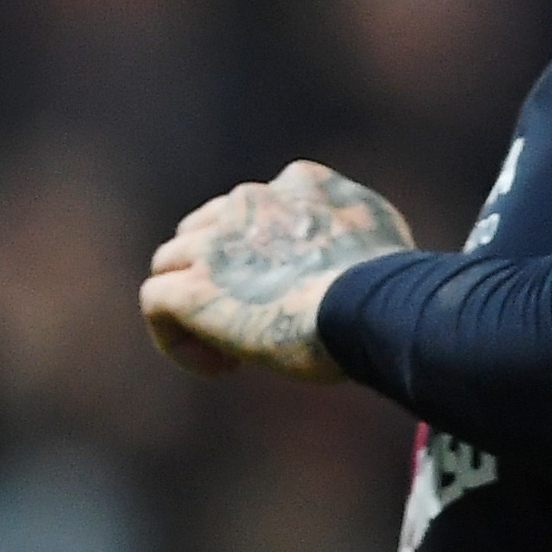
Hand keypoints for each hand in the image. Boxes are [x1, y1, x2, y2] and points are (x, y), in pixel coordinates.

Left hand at [139, 161, 415, 380]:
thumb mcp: (385, 246)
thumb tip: (353, 265)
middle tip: (253, 320)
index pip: (259, 207)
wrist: (375, 308)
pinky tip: (219, 368)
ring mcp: (214, 241)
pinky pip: (156, 302)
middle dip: (219, 272)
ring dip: (195, 303)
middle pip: (207, 229)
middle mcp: (252, 199)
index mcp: (303, 183)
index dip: (263, 252)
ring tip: (232, 352)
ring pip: (173, 262)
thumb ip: (356, 239)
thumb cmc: (396, 293)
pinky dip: (176, 337)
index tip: (291, 292)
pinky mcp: (192, 287)